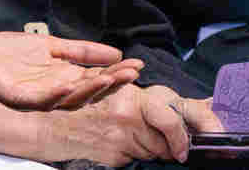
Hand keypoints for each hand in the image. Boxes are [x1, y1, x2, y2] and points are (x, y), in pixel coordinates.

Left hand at [0, 32, 143, 109]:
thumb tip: (116, 52)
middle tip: (132, 72)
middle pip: (89, 91)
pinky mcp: (20, 100)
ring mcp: (39, 98)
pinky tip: (69, 84)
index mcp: (64, 79)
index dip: (117, 72)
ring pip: (70, 99)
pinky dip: (56, 94)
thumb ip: (81, 51)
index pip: (96, 77)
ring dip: (90, 89)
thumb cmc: (9, 54)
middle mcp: (56, 93)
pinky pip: (41, 101)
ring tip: (108, 77)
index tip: (138, 64)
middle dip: (111, 82)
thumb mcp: (51, 46)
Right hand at [43, 84, 217, 164]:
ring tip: (133, 135)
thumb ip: (149, 99)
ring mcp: (120, 142)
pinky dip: (133, 154)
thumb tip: (189, 110)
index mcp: (134, 100)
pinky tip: (121, 143)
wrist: (58, 124)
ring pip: (151, 154)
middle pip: (163, 144)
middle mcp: (128, 120)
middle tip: (163, 140)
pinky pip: (134, 160)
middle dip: (167, 145)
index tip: (185, 149)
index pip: (170, 122)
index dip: (182, 139)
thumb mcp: (120, 89)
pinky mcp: (113, 158)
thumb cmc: (90, 102)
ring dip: (150, 150)